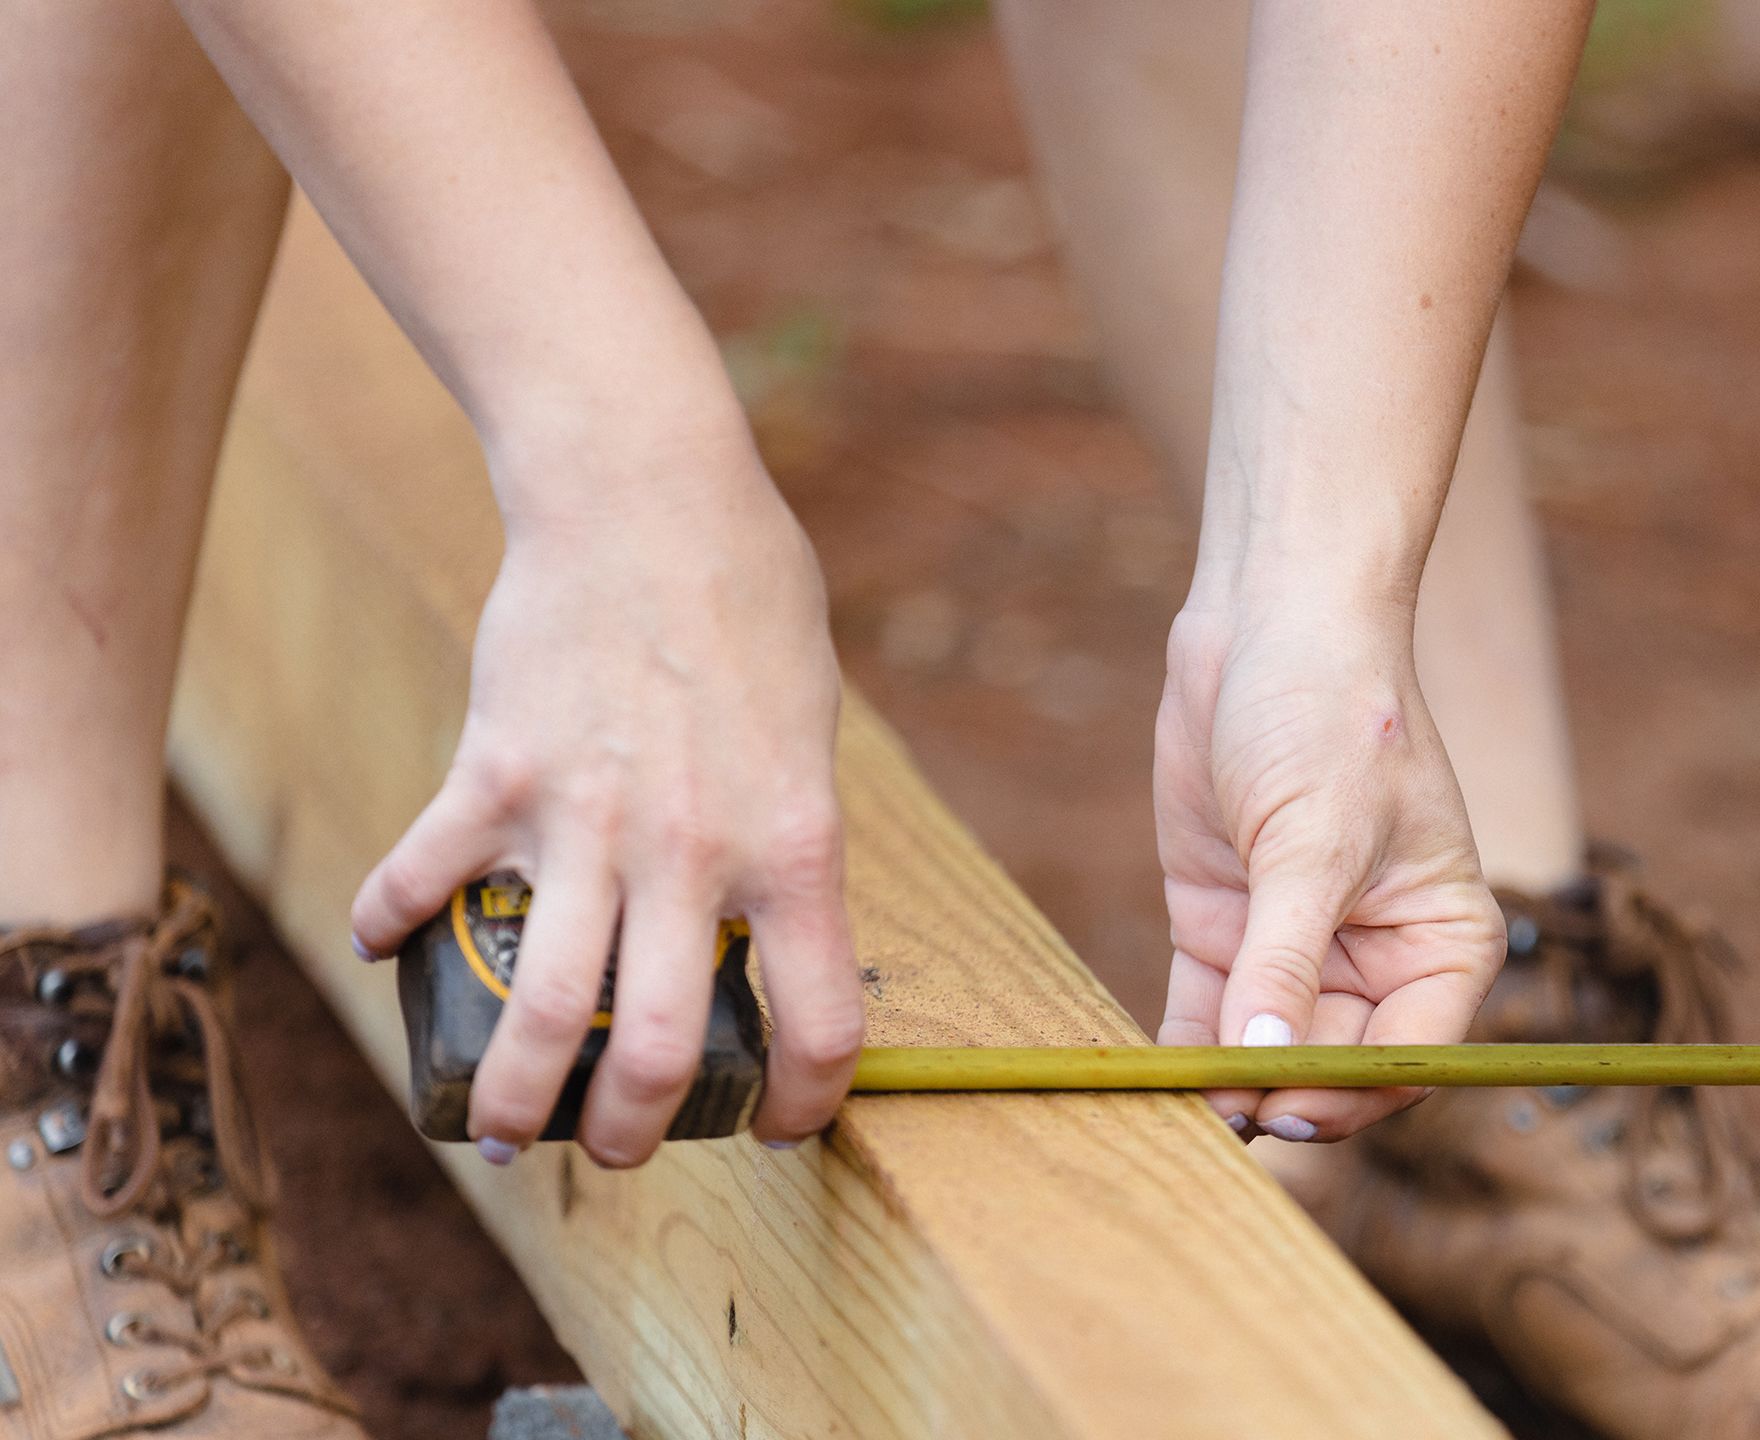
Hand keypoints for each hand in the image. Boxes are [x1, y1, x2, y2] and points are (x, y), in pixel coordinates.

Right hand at [350, 443, 861, 1167]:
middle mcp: (693, 854)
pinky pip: (426, 878)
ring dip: (508, 1095)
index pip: (819, 1020)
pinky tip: (380, 945)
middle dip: (630, 1133)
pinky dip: (391, 923)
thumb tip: (773, 924)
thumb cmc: (750, 602)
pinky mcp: (496, 775)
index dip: (804, 1100)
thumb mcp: (812, 733)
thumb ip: (788, 838)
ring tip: (497, 1131)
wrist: (647, 495)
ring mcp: (587, 820)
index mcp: (795, 846)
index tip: (777, 1122)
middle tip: (616, 1150)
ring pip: (536, 1010)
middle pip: (651, 1053)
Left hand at [1153, 605, 1504, 1141]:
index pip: (1409, 1055)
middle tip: (1214, 1117)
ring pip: (1265, 1051)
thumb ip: (1285, 960)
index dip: (1350, 1094)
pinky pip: (1207, 1015)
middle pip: (1332, 1066)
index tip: (1284, 1112)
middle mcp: (1379, 961)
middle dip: (1278, 1094)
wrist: (1269, 622)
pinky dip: (1182, 1049)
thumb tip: (1264, 1066)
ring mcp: (1299, 950)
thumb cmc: (1329, 715)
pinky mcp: (1229, 931)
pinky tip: (1148, 1079)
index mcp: (1443, 944)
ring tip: (1173, 1112)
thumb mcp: (1311, 843)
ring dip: (1223, 1084)